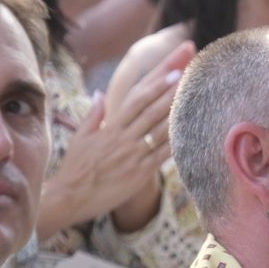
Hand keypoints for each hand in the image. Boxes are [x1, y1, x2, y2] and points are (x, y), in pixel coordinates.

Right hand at [39, 41, 193, 236]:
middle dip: (172, 91)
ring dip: (179, 113)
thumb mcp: (81, 137)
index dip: (156, 84)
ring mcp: (134, 156)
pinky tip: (192, 133)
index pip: (137, 99)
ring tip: (198, 98)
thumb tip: (100, 94)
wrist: (71, 196)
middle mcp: (124, 138)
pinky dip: (178, 144)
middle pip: (153, 110)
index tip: (173, 71)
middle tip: (190, 76)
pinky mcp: (140, 173)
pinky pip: (163, 156)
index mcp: (111, 127)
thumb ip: (94, 114)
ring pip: (161, 131)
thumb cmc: (75, 167)